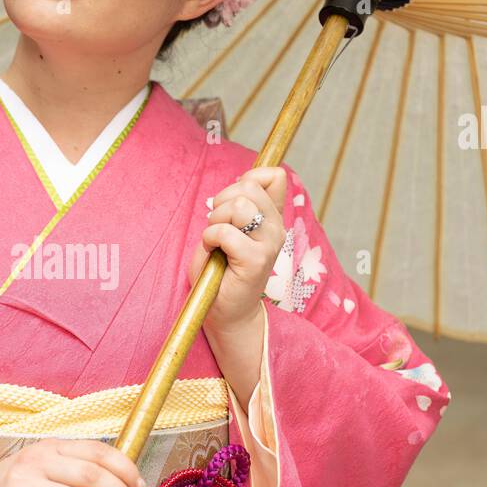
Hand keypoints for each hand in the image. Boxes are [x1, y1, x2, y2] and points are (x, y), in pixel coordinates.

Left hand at [187, 166, 286, 336]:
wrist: (225, 311)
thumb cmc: (221, 270)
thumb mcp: (229, 227)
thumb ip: (237, 204)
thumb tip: (240, 183)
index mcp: (273, 217)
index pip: (274, 176)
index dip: (246, 179)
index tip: (231, 203)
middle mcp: (277, 228)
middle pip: (248, 186)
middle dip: (221, 201)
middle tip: (217, 227)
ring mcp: (270, 244)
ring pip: (238, 205)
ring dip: (215, 220)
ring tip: (215, 241)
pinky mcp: (256, 260)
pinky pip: (225, 232)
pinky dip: (209, 238)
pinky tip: (213, 252)